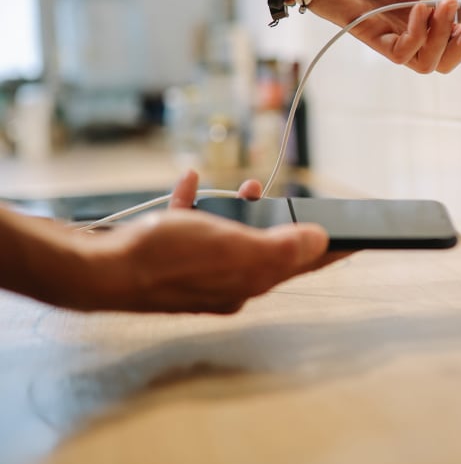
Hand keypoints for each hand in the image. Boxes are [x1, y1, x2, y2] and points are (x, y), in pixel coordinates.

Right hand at [62, 171, 340, 313]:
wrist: (99, 271)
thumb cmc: (166, 257)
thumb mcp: (233, 247)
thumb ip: (280, 247)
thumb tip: (321, 242)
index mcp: (249, 281)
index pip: (301, 264)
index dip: (331, 249)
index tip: (358, 240)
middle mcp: (227, 279)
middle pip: (267, 250)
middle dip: (282, 224)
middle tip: (292, 206)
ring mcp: (197, 269)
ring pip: (231, 235)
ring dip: (240, 210)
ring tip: (243, 188)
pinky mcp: (169, 255)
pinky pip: (191, 225)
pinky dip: (196, 204)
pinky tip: (192, 182)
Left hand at [307, 0, 460, 73]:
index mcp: (414, 2)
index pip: (454, 29)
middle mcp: (404, 23)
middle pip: (446, 55)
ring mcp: (387, 32)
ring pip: (429, 61)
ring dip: (447, 39)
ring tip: (447, 8)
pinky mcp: (368, 36)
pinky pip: (401, 54)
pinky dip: (418, 37)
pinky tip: (421, 11)